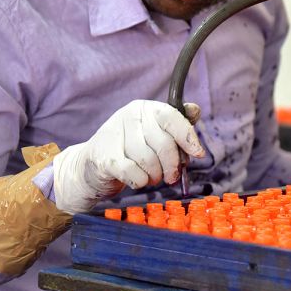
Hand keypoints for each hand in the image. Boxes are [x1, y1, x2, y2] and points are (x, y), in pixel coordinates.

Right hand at [52, 100, 204, 213]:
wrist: (91, 166)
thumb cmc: (130, 149)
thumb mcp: (154, 133)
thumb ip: (176, 123)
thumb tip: (195, 110)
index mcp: (144, 108)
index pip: (171, 117)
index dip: (188, 137)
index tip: (198, 153)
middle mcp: (128, 117)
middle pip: (164, 144)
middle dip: (172, 165)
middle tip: (172, 176)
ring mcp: (114, 135)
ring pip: (149, 161)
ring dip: (155, 175)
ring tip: (152, 177)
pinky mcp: (105, 158)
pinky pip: (135, 174)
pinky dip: (141, 182)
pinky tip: (137, 179)